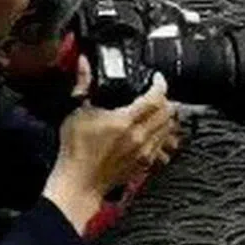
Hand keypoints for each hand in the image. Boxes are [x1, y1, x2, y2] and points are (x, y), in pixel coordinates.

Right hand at [45, 67, 180, 230]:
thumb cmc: (76, 149)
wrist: (80, 181)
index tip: (156, 78)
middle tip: (156, 92)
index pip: (154, 99)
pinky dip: (163, 135)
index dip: (159, 85)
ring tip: (158, 108)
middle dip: (165, 99)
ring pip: (168, 129)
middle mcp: (139, 137)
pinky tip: (154, 130)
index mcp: (123, 121)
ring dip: (166, 116)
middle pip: (167, 113)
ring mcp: (144, 152)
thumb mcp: (76, 110)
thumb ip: (84, 83)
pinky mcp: (145, 164)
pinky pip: (164, 146)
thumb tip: (84, 64)